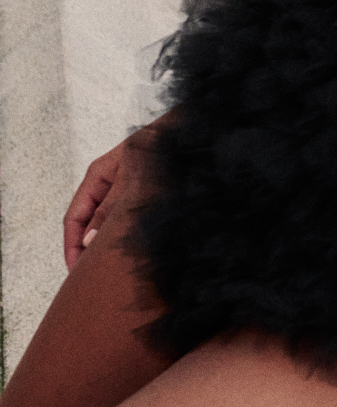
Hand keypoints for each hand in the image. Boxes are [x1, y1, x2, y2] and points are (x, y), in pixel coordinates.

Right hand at [66, 112, 175, 265]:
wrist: (193, 130)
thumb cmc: (162, 145)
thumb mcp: (131, 179)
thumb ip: (110, 209)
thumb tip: (89, 242)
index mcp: (97, 177)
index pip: (73, 219)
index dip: (72, 247)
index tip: (76, 271)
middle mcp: (108, 183)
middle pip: (88, 224)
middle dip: (88, 250)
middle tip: (93, 277)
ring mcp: (126, 189)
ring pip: (109, 223)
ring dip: (108, 244)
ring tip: (112, 269)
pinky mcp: (146, 194)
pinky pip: (129, 219)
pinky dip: (126, 235)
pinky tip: (134, 250)